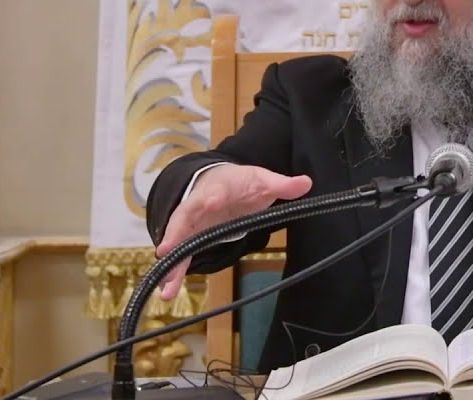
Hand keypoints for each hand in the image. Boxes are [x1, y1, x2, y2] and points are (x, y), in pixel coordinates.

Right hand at [154, 164, 311, 299]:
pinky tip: (167, 291)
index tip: (212, 202)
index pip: (216, 190)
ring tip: (166, 286)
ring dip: (171, 261)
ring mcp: (192, 222)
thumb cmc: (242, 183)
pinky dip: (174, 272)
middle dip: (176, 232)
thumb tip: (306, 183)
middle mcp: (199, 204)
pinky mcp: (190, 237)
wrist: (219, 181)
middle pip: (185, 216)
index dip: (213, 196)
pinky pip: (181, 255)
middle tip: (166, 249)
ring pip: (178, 240)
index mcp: (220, 186)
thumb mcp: (263, 181)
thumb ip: (283, 184)